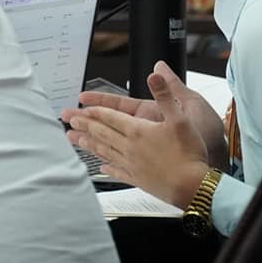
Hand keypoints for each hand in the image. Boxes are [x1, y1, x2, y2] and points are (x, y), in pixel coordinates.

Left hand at [63, 61, 211, 208]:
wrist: (192, 187)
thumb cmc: (189, 153)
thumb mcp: (180, 117)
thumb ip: (165, 94)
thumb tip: (155, 74)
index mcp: (138, 130)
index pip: (111, 118)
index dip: (95, 112)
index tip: (80, 108)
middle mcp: (130, 147)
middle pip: (102, 133)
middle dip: (85, 125)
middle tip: (69, 120)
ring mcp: (132, 165)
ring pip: (104, 151)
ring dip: (88, 143)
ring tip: (74, 139)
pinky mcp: (138, 179)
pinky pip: (117, 172)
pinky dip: (107, 168)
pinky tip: (101, 167)